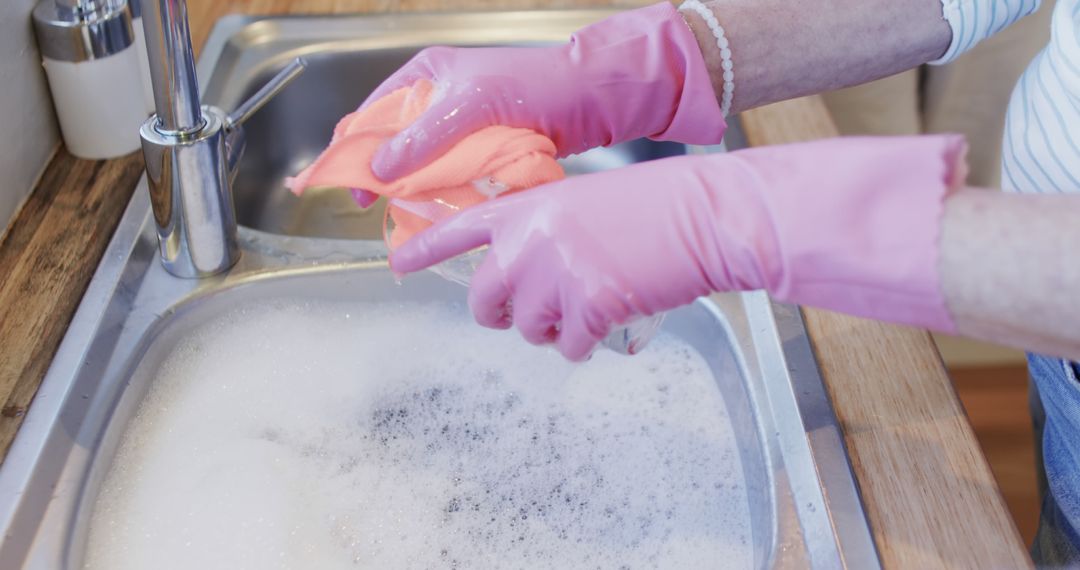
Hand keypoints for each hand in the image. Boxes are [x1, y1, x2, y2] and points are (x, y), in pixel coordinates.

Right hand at [364, 2, 725, 182]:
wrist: (589, 99)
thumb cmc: (533, 86)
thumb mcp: (471, 105)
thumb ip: (424, 137)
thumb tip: (380, 169)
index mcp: (424, 76)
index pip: (370, 113)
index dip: (352, 150)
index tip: (345, 185)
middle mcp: (435, 99)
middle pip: (391, 144)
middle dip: (380, 176)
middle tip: (373, 209)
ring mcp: (458, 127)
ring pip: (420, 165)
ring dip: (410, 190)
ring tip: (401, 217)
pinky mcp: (481, 150)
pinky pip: (449, 177)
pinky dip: (440, 195)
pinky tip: (434, 215)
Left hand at [391, 136, 966, 359]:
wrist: (702, 214)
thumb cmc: (651, 206)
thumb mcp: (581, 202)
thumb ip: (541, 232)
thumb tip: (520, 276)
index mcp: (525, 208)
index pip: (456, 229)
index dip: (423, 250)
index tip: (397, 266)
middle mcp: (530, 240)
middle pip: (484, 302)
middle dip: (503, 317)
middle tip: (532, 316)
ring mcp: (557, 273)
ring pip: (528, 330)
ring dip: (553, 330)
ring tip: (588, 307)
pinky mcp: (589, 304)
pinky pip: (570, 347)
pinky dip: (587, 344)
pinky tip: (608, 322)